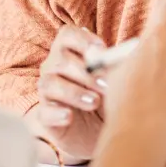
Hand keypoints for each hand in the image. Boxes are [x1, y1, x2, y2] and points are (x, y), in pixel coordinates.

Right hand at [33, 25, 107, 160]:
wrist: (101, 131)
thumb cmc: (108, 98)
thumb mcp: (116, 82)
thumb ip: (116, 67)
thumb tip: (121, 57)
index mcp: (70, 53)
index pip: (67, 35)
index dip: (83, 39)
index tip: (102, 51)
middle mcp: (54, 68)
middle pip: (60, 59)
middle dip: (85, 72)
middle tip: (107, 86)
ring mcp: (47, 93)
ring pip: (49, 84)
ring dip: (73, 92)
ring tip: (94, 102)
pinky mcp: (45, 117)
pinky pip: (44, 112)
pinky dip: (56, 113)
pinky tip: (69, 116)